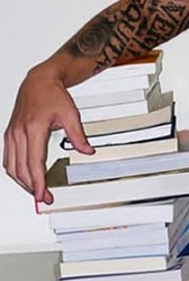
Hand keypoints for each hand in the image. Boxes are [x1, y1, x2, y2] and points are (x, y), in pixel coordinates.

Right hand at [3, 64, 94, 204]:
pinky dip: (16, 172)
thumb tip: (87, 151)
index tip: (44, 195)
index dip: (38, 183)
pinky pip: (8, 159)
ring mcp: (11, 134)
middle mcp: (18, 133)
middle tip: (45, 198)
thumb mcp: (71, 115)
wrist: (38, 82)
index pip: (34, 163)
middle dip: (32, 188)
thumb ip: (79, 136)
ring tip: (37, 192)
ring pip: (11, 167)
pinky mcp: (9, 135)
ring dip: (22, 182)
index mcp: (33, 129)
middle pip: (21, 170)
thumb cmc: (52, 95)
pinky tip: (25, 179)